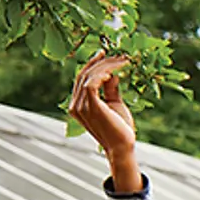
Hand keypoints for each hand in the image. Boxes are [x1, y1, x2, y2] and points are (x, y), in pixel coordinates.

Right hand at [68, 52, 140, 192]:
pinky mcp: (90, 107)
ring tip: (122, 60)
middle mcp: (75, 105)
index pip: (81, 78)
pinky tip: (113, 72)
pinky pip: (91, 84)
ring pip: (88, 77)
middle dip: (101, 62)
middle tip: (117, 53)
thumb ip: (110, 89)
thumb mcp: (115, 104)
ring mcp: (80, 106)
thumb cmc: (120, 128)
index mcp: (78, 104)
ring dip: (106, 66)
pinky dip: (101, 75)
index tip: (105, 53)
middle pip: (83, 75)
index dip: (92, 64)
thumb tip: (112, 73)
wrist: (123, 147)